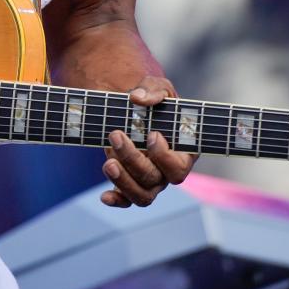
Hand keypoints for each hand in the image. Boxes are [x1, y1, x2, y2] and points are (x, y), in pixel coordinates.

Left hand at [100, 75, 196, 207]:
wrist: (133, 108)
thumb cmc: (153, 99)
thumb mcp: (157, 87)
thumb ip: (153, 89)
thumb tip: (137, 98)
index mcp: (183, 151)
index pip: (179, 167)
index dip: (165, 156)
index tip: (151, 134)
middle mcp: (167, 170)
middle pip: (155, 179)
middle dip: (133, 159)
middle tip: (115, 134)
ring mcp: (150, 180)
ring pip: (142, 195)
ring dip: (123, 181)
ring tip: (108, 163)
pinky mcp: (130, 182)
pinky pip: (126, 200)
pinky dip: (116, 200)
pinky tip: (104, 196)